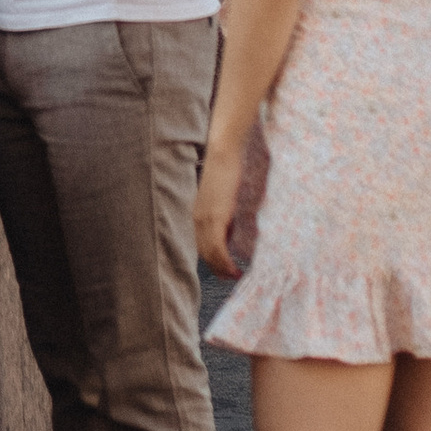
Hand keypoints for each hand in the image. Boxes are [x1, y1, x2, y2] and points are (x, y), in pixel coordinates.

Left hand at [194, 141, 248, 272]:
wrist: (223, 153)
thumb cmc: (225, 170)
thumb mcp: (221, 198)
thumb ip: (222, 215)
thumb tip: (229, 231)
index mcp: (196, 214)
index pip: (199, 245)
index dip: (211, 260)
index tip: (222, 269)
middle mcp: (196, 219)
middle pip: (203, 253)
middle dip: (216, 268)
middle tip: (230, 277)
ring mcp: (204, 219)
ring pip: (210, 254)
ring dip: (222, 268)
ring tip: (234, 276)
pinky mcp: (215, 217)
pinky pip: (218, 247)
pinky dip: (226, 262)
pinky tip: (235, 269)